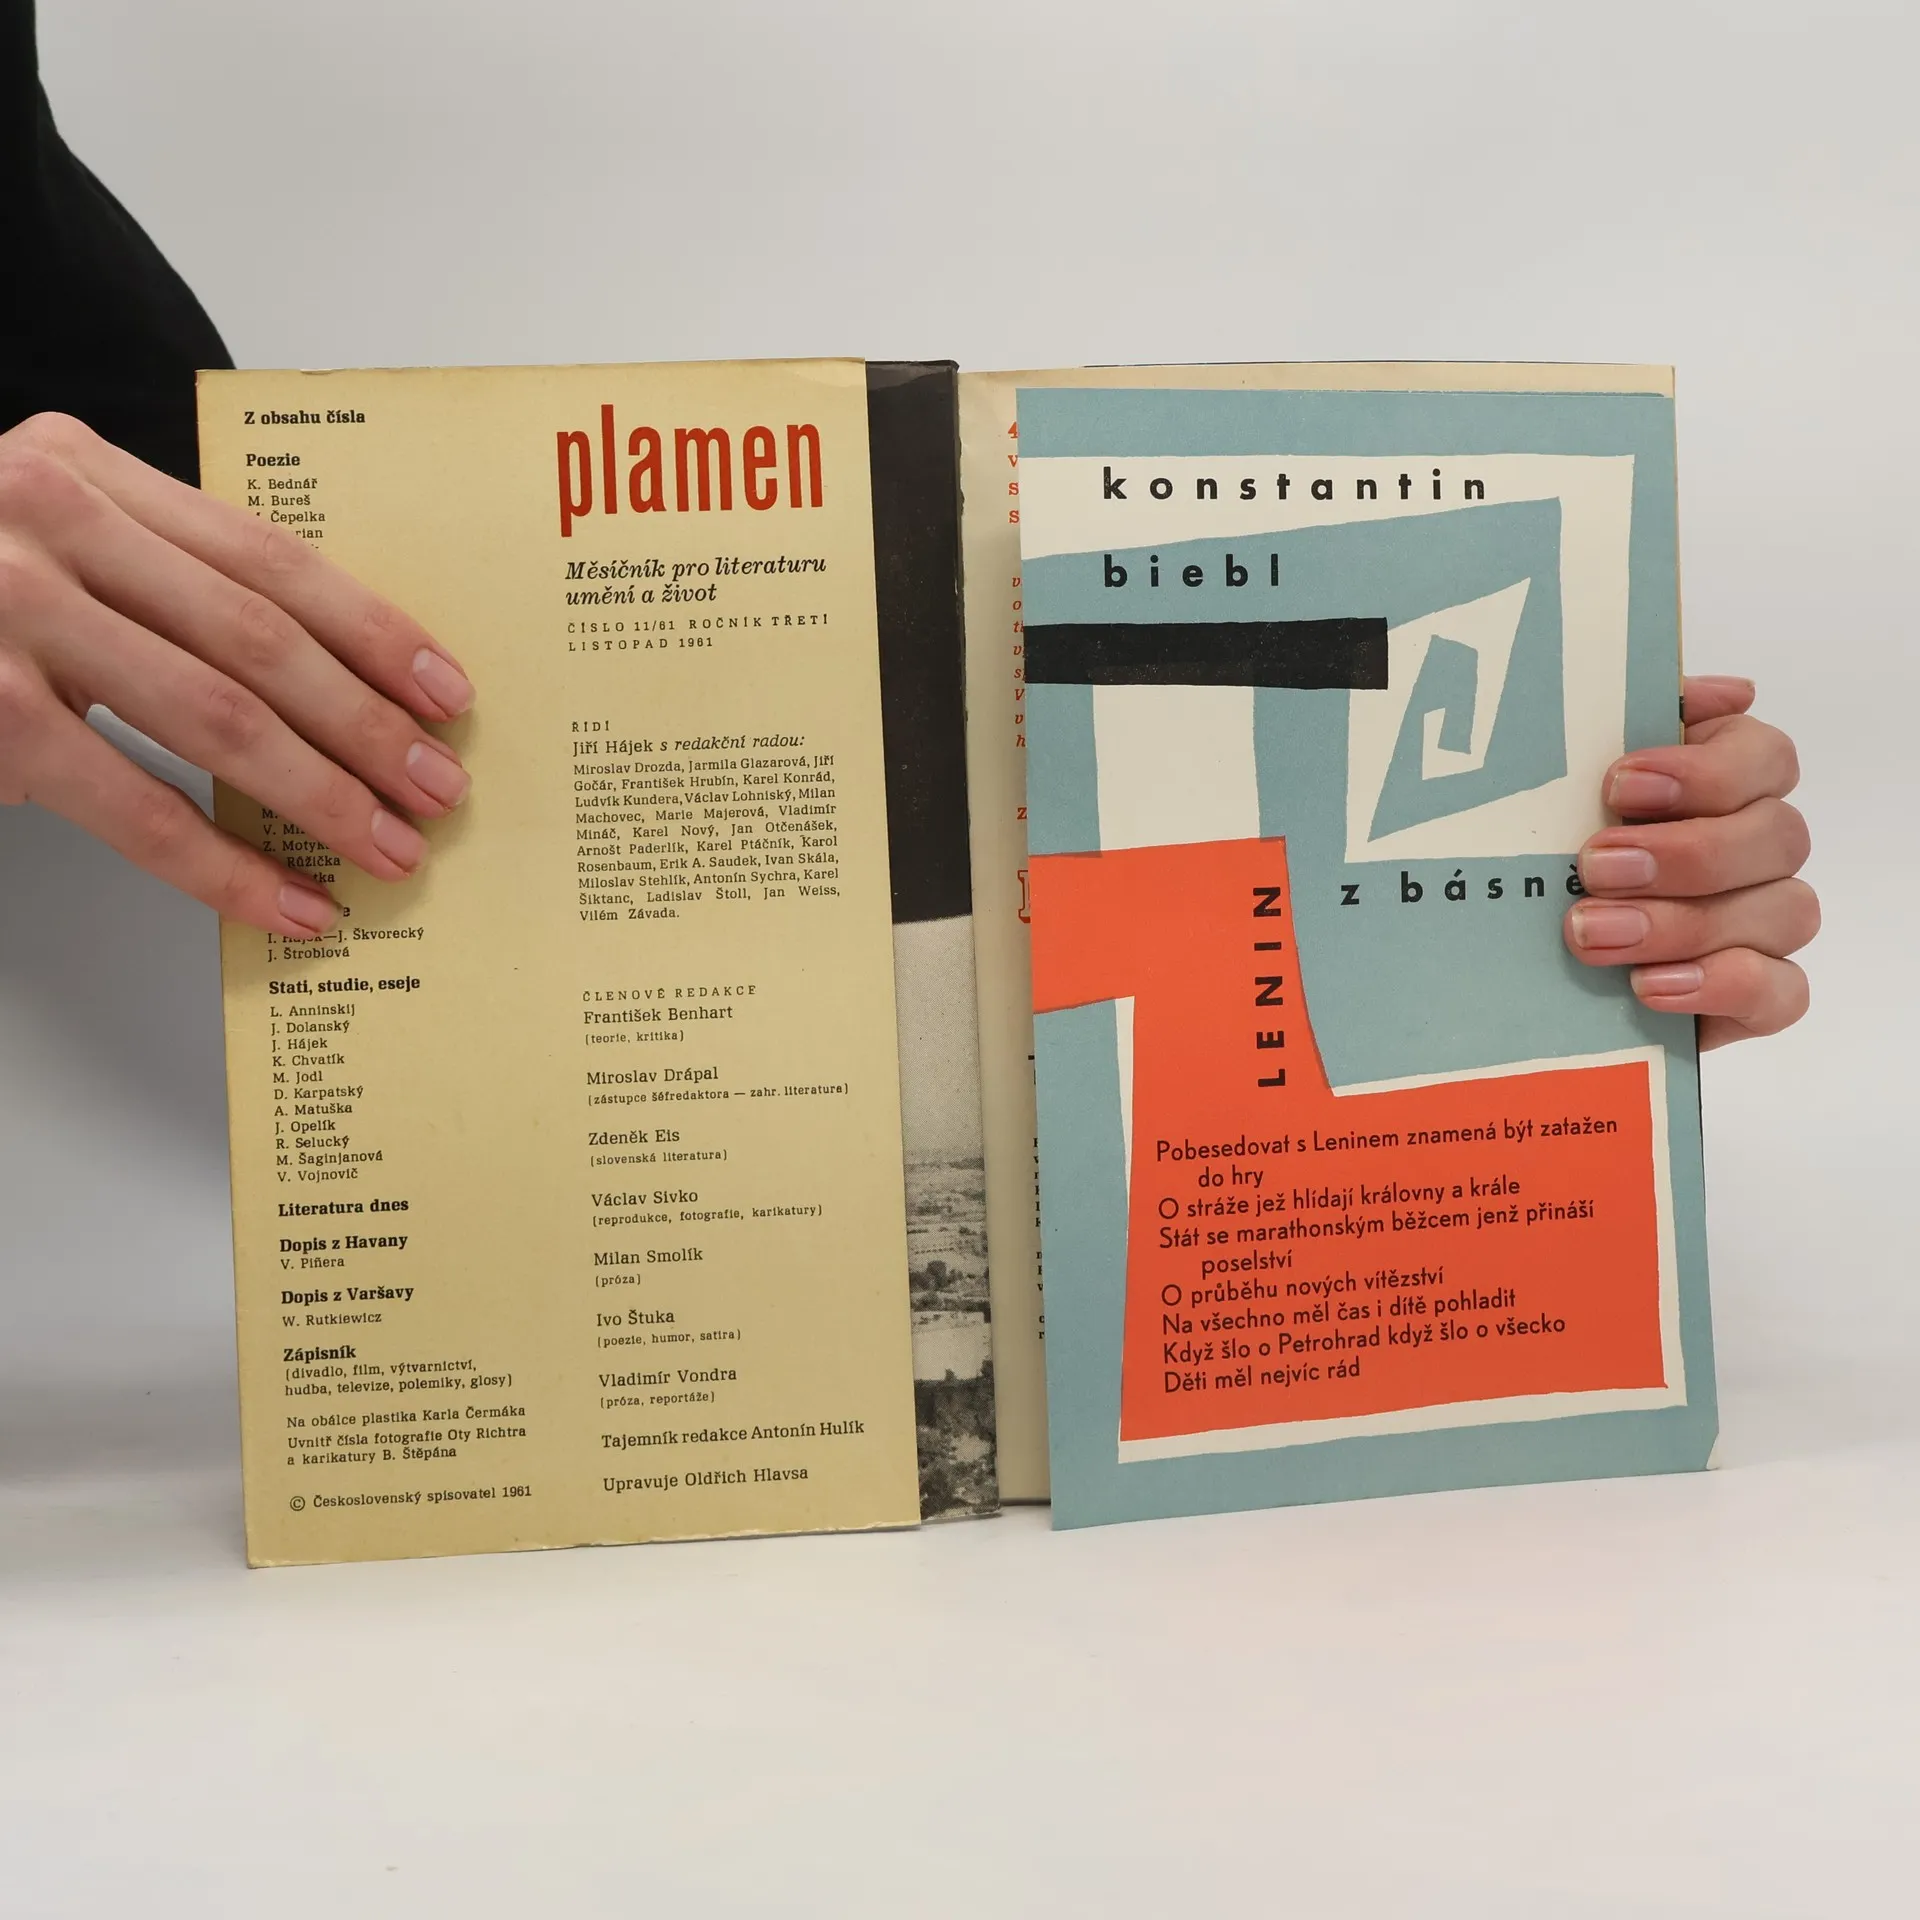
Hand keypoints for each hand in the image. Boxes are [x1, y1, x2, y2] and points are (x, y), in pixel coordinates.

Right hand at [0, 412, 472, 939]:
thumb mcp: (60, 543)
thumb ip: (169, 577)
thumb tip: (331, 681)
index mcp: (88, 471)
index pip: (268, 555)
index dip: (371, 631)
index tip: (447, 694)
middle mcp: (49, 521)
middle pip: (258, 638)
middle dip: (366, 725)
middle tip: (438, 787)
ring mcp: (11, 613)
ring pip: (215, 719)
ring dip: (321, 797)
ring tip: (390, 848)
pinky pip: (136, 806)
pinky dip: (226, 867)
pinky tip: (289, 903)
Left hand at [1563, 675, 1814, 1049]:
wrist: (1529, 955)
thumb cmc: (1558, 849)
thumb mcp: (1567, 782)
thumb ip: (1626, 722)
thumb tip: (1726, 692)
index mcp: (1727, 783)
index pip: (1766, 758)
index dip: (1706, 770)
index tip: (1620, 784)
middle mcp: (1761, 848)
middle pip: (1776, 836)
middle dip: (1684, 853)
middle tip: (1594, 867)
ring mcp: (1768, 922)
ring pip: (1782, 912)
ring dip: (1683, 923)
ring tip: (1593, 934)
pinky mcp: (1758, 994)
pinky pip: (1782, 993)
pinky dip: (1721, 986)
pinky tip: (1650, 985)